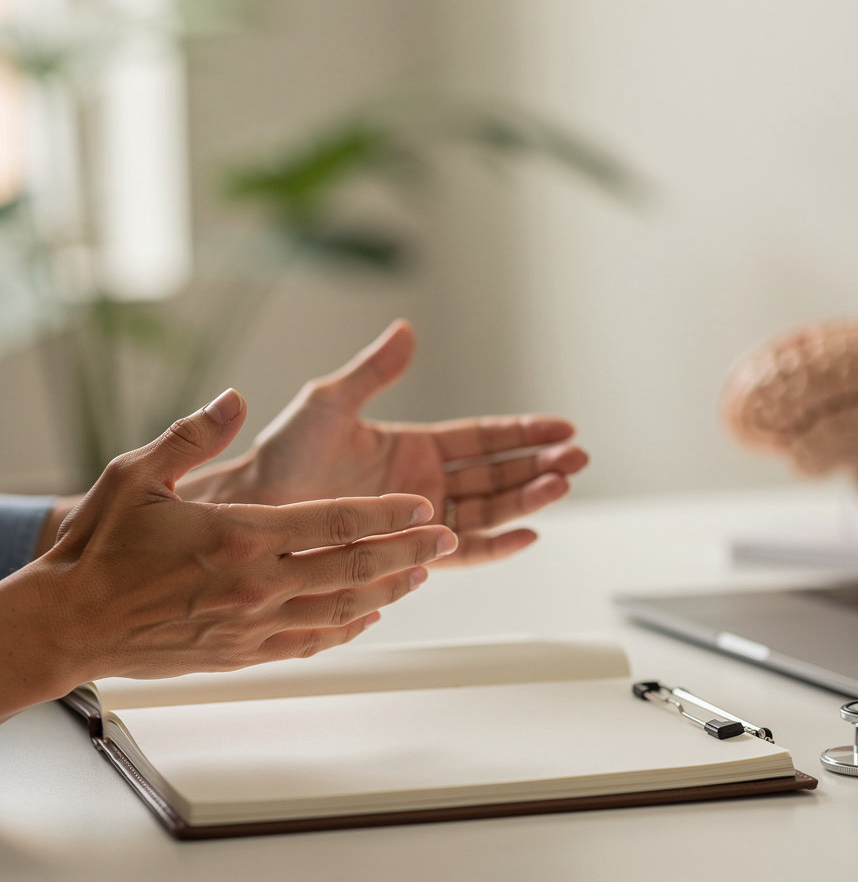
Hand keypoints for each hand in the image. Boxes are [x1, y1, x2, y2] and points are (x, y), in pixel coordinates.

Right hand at [0, 389, 455, 718]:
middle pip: (353, 568)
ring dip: (388, 591)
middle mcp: (257, 583)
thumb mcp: (137, 474)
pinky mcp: (244, 653)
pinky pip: (311, 643)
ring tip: (421, 575)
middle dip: (408, 552)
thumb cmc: (100, 549)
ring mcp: (254, 624)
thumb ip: (192, 435)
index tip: (422, 509)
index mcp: (240, 535)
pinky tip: (368, 617)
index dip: (386, 515)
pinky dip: (347, 629)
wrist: (69, 621)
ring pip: (342, 610)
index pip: (335, 522)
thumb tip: (234, 399)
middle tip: (446, 541)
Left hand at [182, 320, 587, 565]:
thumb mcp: (330, 403)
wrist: (255, 511)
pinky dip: (496, 545)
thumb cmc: (283, 456)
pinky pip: (462, 551)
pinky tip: (527, 535)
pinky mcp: (409, 549)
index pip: (481, 438)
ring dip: (526, 499)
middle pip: (496, 473)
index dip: (523, 432)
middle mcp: (423, 482)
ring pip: (488, 509)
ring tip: (560, 486)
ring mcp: (419, 518)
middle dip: (538, 464)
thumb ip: (374, 372)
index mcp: (413, 446)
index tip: (561, 427)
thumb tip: (407, 331)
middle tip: (577, 458)